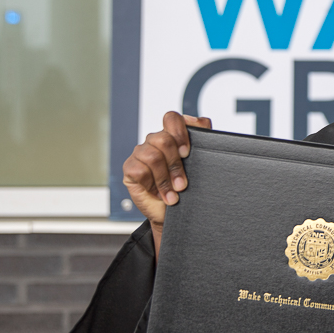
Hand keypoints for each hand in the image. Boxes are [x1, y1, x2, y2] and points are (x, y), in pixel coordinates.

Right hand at [121, 112, 211, 256]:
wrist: (174, 213)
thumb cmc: (187, 186)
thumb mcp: (199, 162)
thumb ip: (203, 137)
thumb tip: (201, 120)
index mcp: (171, 135)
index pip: (171, 118)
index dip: (180, 132)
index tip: (187, 152)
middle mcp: (154, 141)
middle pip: (163, 140)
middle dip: (176, 165)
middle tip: (183, 183)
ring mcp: (140, 153)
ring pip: (152, 156)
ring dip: (166, 179)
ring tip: (174, 193)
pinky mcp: (130, 169)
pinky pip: (140, 170)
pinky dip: (153, 185)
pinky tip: (159, 194)